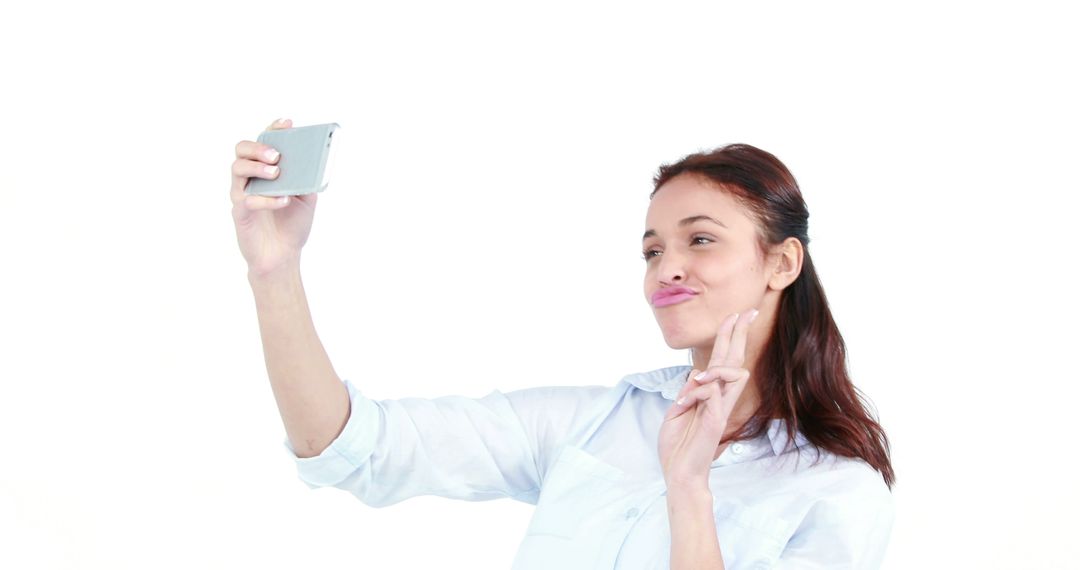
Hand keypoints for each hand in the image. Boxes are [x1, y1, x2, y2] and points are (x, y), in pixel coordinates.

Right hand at [230, 118, 318, 278]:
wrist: (283, 256)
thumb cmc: (292, 225)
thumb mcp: (307, 198)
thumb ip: (307, 179)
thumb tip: (315, 161)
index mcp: (266, 170)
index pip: (264, 142)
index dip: (272, 129)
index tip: (286, 123)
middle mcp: (250, 178)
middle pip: (242, 150)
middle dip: (258, 147)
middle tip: (277, 155)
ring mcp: (242, 194)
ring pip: (238, 169)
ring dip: (257, 168)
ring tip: (277, 173)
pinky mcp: (240, 213)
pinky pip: (247, 200)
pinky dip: (267, 199)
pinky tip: (284, 200)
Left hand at [658, 309, 757, 489]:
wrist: (679, 472)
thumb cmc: (679, 444)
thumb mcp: (678, 409)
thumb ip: (689, 390)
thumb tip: (697, 371)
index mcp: (712, 395)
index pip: (725, 360)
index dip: (730, 337)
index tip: (736, 315)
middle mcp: (721, 399)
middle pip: (735, 359)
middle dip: (739, 333)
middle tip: (745, 311)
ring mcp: (721, 409)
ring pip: (733, 373)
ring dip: (713, 369)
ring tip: (695, 380)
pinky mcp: (716, 421)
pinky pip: (714, 393)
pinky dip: (698, 391)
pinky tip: (684, 401)